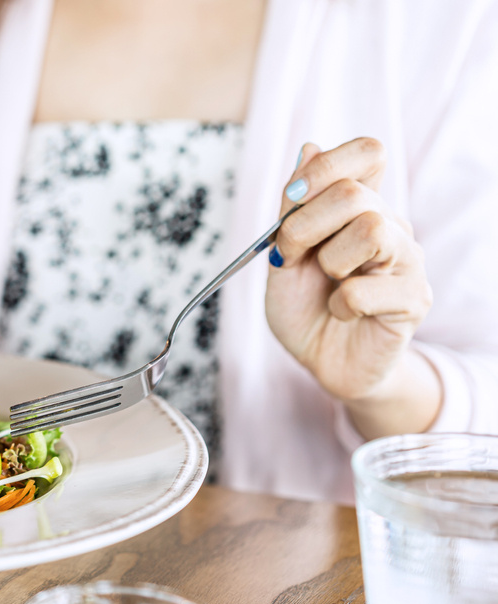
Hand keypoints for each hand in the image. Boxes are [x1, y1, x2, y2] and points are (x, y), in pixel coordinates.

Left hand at [265, 138, 440, 437]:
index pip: (368, 152)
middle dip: (304, 225)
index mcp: (361, 206)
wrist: (322, 361)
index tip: (291, 199)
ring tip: (327, 283)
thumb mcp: (284, 255)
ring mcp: (408, 260)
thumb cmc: (305, 307)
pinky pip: (369, 289)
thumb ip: (293, 207)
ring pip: (373, 229)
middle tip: (291, 255)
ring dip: (330, 261)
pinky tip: (341, 312)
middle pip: (356, 192)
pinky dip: (340, 304)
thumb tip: (308, 147)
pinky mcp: (414, 300)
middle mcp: (391, 224)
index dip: (326, 166)